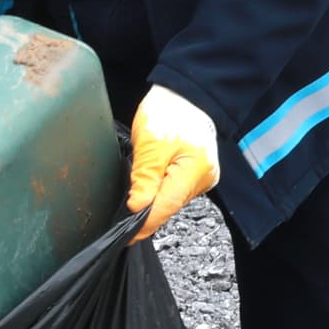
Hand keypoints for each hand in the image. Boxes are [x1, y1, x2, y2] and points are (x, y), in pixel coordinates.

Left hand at [126, 86, 219, 242]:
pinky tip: (149, 187)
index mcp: (195, 170)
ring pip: (172, 198)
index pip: (166, 206)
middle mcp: (204, 178)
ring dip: (154, 200)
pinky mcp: (197, 172)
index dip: (145, 223)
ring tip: (136, 193)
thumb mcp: (150, 144)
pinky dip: (161, 190)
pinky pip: (176, 188)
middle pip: (170, 205)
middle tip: (124, 218)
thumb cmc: (168, 111)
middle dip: (147, 211)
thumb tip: (137, 207)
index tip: (128, 236)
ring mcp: (203, 176)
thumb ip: (145, 178)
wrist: (184, 93)